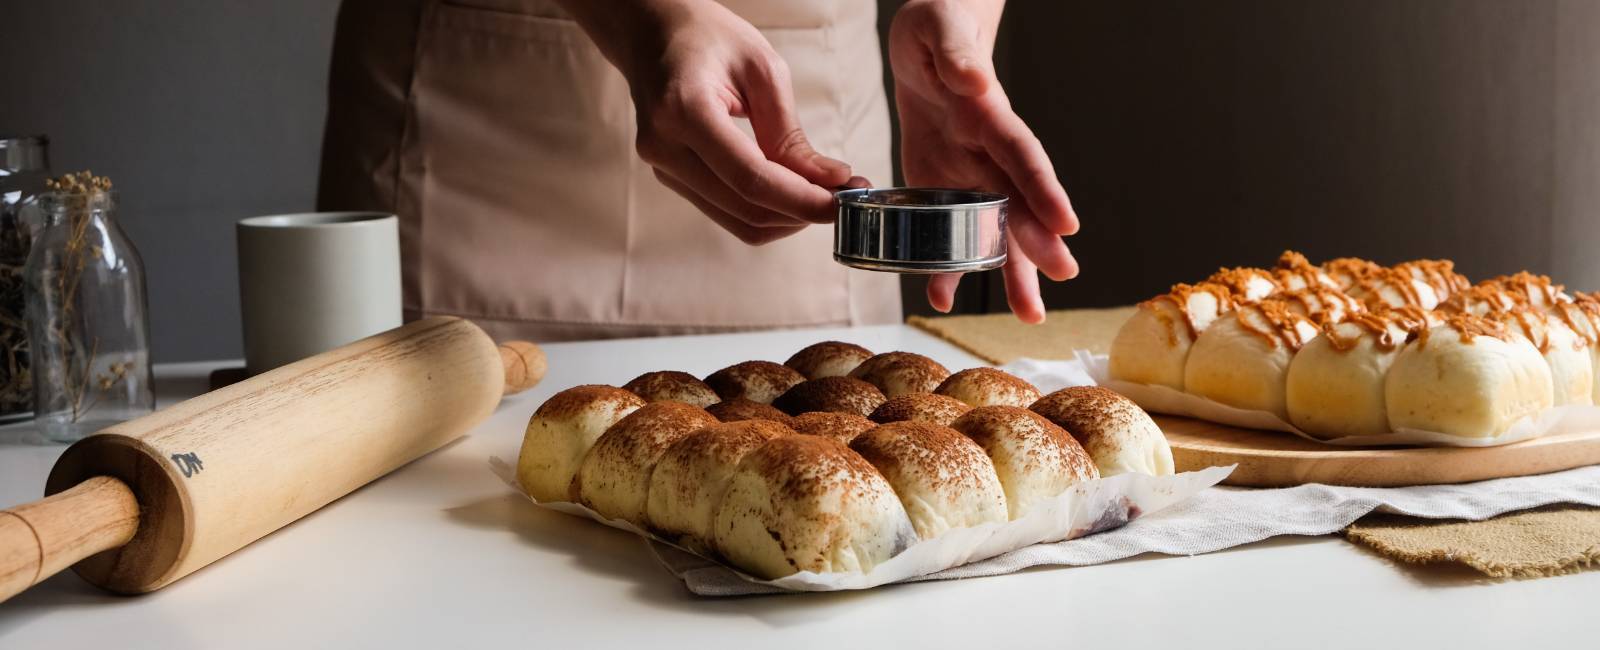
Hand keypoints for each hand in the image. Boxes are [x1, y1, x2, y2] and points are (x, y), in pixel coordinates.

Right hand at [559, 0, 849, 244]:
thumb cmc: (707, 38)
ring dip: (787, 217)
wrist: (652, 32)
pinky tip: (793, 191)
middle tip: (845, 197)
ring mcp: (663, 168)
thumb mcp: (761, 68)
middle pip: (745, 208)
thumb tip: (829, 181)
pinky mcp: (671, 177)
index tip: (843, 201)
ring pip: (738, 221)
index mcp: (684, 110)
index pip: (751, 178)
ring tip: (824, 194)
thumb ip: (791, 133)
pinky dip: (767, 210)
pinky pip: (727, 211)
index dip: (801, 199)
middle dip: (801, 211)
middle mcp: (664, 147)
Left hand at [889, 0, 1079, 322]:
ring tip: (1029, 315)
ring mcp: (970, 173)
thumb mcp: (937, 28)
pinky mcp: (944, 186)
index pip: (1021, 155)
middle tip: (1061, 280)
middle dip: (1038, 242)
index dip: (1042, 189)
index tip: (1066, 225)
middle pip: (1019, 203)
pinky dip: (945, 266)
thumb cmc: (936, 30)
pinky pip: (949, 231)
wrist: (927, 43)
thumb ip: (954, 52)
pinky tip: (942, 297)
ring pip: (996, 229)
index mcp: (989, 114)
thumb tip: (972, 78)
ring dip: (1009, 272)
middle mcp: (988, 151)